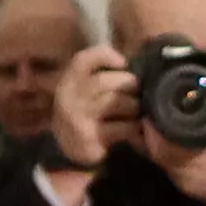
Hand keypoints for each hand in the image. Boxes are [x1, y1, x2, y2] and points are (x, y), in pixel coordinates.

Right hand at [50, 43, 133, 171]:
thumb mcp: (85, 90)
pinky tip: (134, 129)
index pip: (82, 60)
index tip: (123, 63)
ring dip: (133, 106)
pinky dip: (134, 127)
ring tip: (134, 112)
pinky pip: (122, 127)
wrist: (69, 149)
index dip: (105, 56)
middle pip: (105, 81)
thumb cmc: (85, 112)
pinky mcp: (90, 138)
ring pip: (116, 102)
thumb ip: (102, 74)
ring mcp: (77, 119)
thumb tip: (132, 62)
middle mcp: (69, 98)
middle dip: (128, 85)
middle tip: (136, 93)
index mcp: (69, 81)